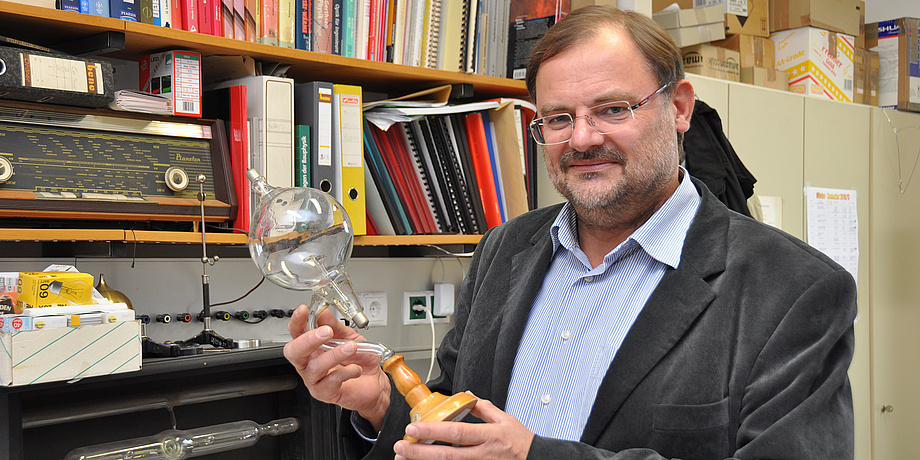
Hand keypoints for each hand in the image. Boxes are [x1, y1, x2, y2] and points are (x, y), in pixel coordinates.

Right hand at [283, 306, 390, 428]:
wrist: (373, 381)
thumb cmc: (358, 359)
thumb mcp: (349, 337)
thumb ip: (335, 325)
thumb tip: (323, 312)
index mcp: (311, 347)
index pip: (296, 333)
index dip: (296, 322)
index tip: (304, 310)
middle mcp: (308, 363)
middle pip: (294, 352)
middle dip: (309, 340)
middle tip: (327, 332)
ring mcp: (315, 379)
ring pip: (315, 367)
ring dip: (334, 354)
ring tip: (351, 348)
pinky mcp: (325, 393)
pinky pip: (331, 381)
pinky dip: (346, 372)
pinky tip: (356, 368)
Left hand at [393, 397, 533, 459]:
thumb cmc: (520, 442)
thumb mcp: (505, 419)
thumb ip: (483, 408)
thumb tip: (466, 395)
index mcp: (488, 435)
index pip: (456, 433)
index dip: (433, 430)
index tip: (414, 427)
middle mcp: (482, 454)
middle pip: (447, 455)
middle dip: (420, 452)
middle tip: (401, 447)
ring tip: (404, 459)